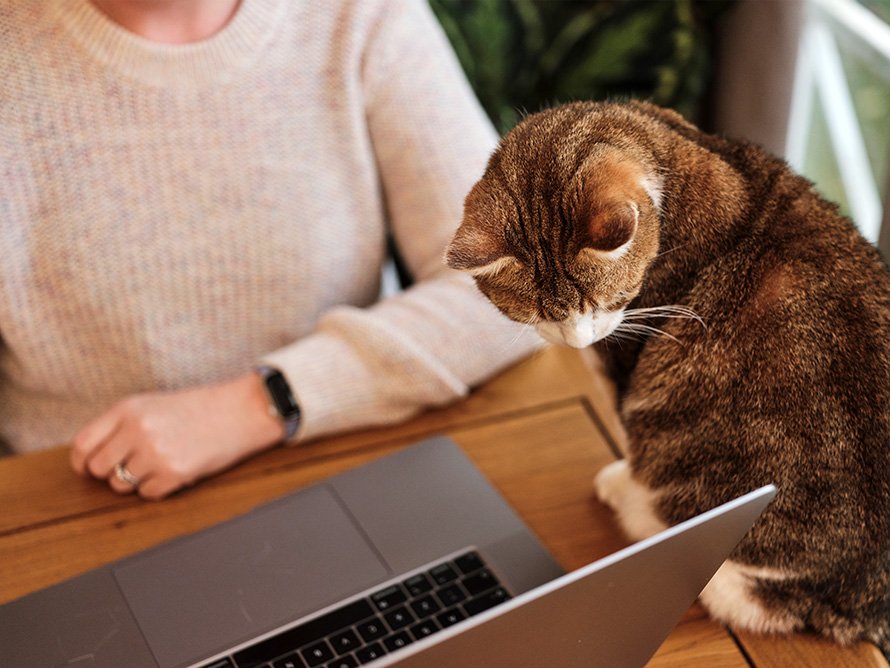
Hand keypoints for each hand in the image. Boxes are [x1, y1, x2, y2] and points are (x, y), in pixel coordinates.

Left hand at [70, 373, 284, 499]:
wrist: (241, 411)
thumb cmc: (199, 408)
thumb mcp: (153, 404)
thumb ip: (120, 425)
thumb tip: (91, 457)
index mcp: (128, 409)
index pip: (83, 444)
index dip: (82, 462)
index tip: (88, 468)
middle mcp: (137, 430)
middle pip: (99, 468)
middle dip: (111, 473)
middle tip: (131, 467)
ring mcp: (155, 452)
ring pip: (121, 485)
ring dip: (136, 481)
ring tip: (158, 464)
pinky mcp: (174, 473)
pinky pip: (148, 493)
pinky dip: (159, 487)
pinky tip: (174, 470)